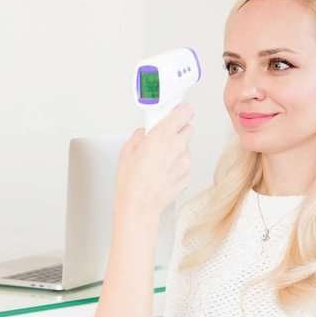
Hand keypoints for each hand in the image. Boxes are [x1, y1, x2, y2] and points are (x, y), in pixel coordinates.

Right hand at [114, 103, 193, 227]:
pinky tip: (162, 172)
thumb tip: (144, 133)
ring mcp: (185, 162)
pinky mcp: (187, 175)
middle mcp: (178, 146)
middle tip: (163, 136)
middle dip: (177, 129)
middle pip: (188, 127)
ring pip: (186, 147)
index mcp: (163, 135)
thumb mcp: (127, 151)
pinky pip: (184, 163)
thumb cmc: (132, 181)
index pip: (185, 111)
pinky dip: (177, 164)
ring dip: (176, 148)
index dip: (181, 110)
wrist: (139, 206)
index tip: (175, 111)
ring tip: (159, 160)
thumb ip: (139, 136)